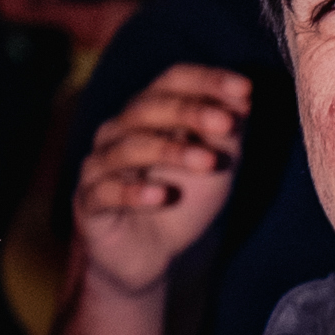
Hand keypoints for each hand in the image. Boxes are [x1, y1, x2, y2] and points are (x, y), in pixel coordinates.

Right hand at [68, 63, 252, 300]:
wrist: (156, 255)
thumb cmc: (184, 198)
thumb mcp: (215, 162)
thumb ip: (226, 131)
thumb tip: (244, 97)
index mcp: (149, 112)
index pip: (172, 80)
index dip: (207, 80)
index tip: (245, 89)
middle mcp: (118, 130)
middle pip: (148, 107)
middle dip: (190, 112)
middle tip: (227, 124)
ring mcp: (99, 165)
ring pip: (128, 147)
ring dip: (171, 151)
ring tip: (208, 162)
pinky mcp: (89, 202)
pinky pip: (105, 191)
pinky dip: (133, 192)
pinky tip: (162, 196)